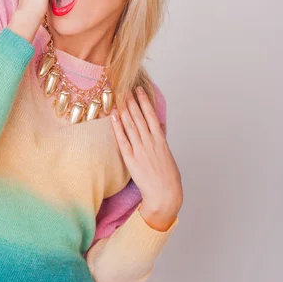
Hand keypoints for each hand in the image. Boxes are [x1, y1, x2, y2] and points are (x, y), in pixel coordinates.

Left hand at [110, 86, 182, 226]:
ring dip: (124, 109)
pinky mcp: (131, 159)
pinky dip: (118, 127)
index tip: (138, 90)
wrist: (165, 195)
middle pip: (138, 116)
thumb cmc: (168, 177)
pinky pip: (123, 140)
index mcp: (160, 140)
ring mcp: (140, 150)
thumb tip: (159, 125)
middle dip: (131, 101)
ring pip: (130, 125)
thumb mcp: (167, 154)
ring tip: (118, 96)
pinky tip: (114, 116)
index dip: (144, 101)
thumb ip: (161, 139)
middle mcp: (149, 142)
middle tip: (124, 87)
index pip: (150, 115)